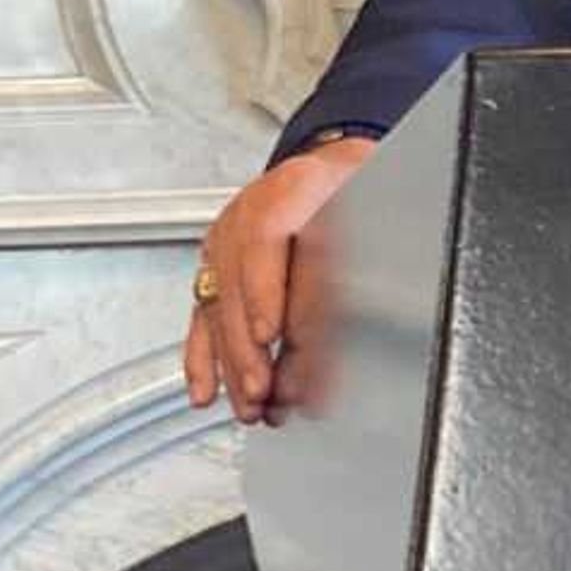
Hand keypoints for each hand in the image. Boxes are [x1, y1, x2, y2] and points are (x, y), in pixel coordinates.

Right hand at [185, 137, 373, 425]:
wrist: (333, 164)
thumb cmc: (356, 187)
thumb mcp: (368, 209)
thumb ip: (352, 260)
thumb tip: (339, 330)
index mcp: (293, 186)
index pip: (265, 237)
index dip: (263, 290)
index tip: (267, 333)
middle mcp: (249, 211)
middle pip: (236, 282)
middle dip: (246, 346)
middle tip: (262, 389)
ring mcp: (226, 238)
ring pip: (217, 306)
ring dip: (230, 364)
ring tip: (248, 406)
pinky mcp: (216, 265)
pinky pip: (202, 314)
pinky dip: (202, 357)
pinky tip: (205, 391)